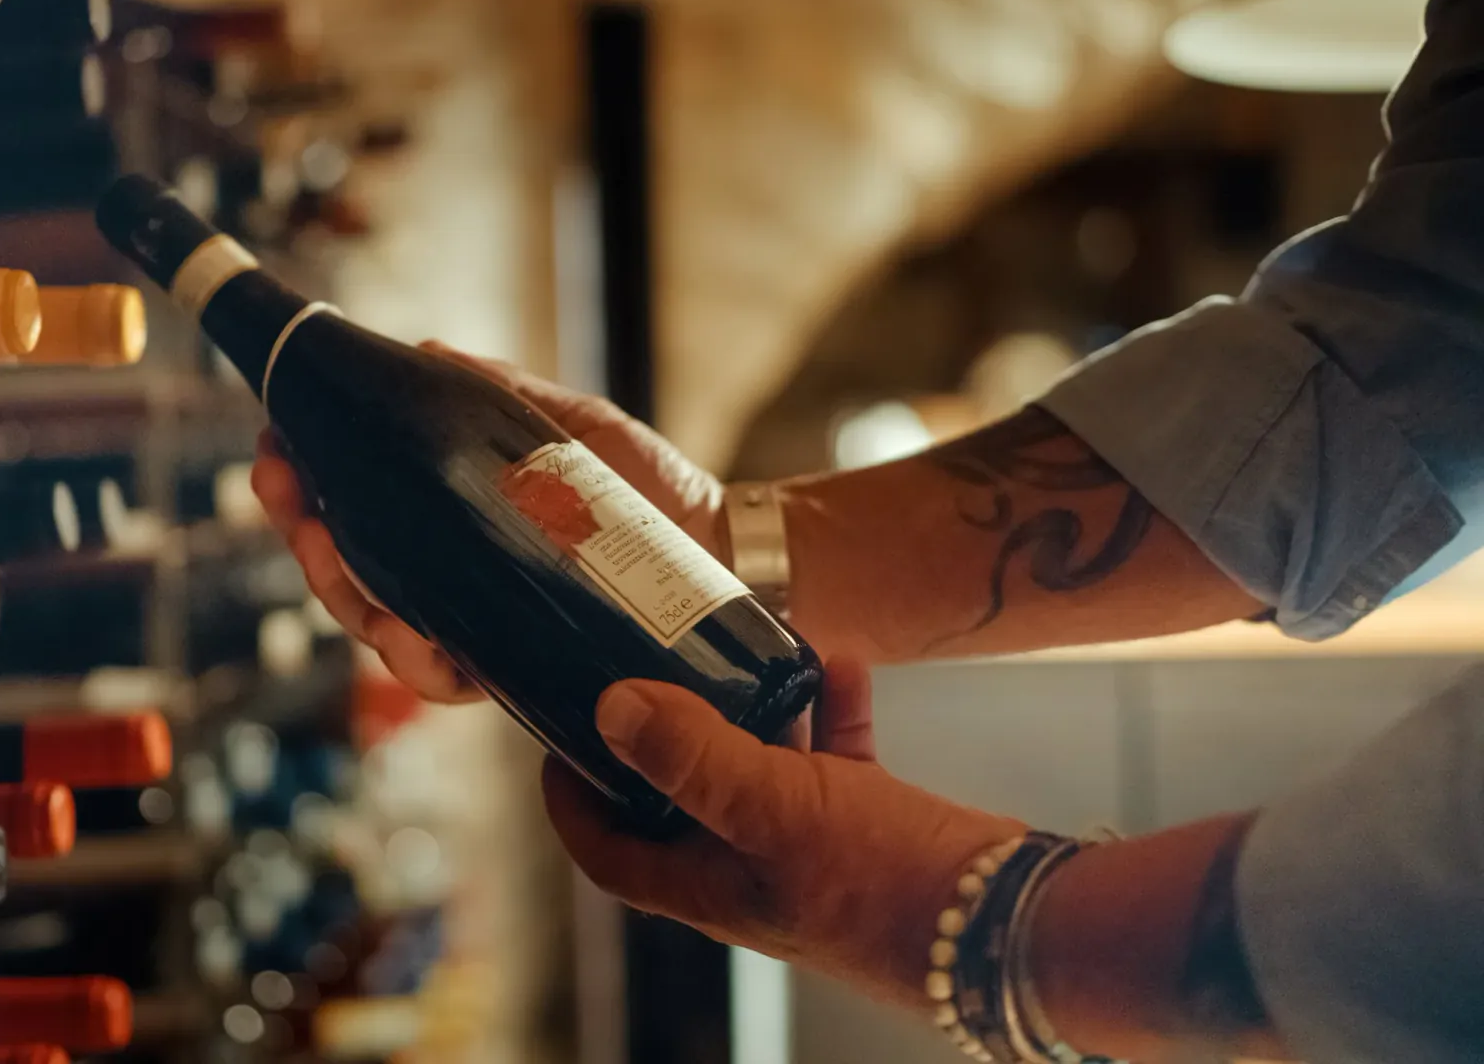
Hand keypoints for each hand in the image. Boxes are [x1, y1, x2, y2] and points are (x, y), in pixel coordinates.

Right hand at [249, 342, 727, 703]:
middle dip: (303, 536)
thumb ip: (502, 395)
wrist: (729, 548)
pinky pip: (447, 674)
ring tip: (330, 552)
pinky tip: (405, 631)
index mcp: (455, 527)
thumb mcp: (573, 426)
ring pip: (381, 627)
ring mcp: (481, 626)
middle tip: (288, 494)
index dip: (305, 489)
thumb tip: (429, 352)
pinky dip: (418, 657)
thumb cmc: (655, 490)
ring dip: (344, 594)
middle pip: (349, 575)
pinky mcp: (518, 665)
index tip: (275, 450)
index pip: (359, 514)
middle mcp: (456, 584)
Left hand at [548, 659, 1024, 1007]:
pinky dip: (831, 708)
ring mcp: (813, 849)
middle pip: (680, 800)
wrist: (1009, 921)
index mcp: (713, 886)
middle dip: (664, 732)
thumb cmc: (885, 884)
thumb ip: (692, 758)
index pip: (612, 854)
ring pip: (759, 766)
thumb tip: (610, 708)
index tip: (555, 737)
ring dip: (752, 706)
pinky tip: (842, 660)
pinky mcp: (871, 826)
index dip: (573, 802)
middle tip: (648, 663)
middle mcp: (754, 871)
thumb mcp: (774, 808)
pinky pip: (835, 755)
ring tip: (745, 644)